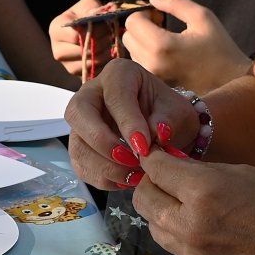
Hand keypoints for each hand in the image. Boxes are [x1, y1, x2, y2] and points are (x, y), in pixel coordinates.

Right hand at [49, 0, 107, 81]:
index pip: (76, 37)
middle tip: (111, 35)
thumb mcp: (88, 4)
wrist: (90, 29)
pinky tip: (109, 53)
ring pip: (91, 64)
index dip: (95, 31)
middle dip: (102, 43)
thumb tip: (95, 16)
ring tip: (110, 43)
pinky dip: (106, 64)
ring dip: (106, 53)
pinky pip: (96, 73)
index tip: (106, 25)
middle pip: (84, 52)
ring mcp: (68, 66)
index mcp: (56, 30)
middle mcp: (58, 51)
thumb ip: (91, 8)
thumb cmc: (87, 14)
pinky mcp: (79, 76)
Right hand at [64, 58, 194, 191]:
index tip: (144, 147)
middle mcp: (92, 94)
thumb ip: (167, 120)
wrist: (166, 131)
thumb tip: (155, 134)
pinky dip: (103, 178)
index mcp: (119, 74)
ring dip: (104, 166)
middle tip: (130, 160)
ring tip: (135, 176)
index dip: (127, 122)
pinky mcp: (81, 146)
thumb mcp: (178, 112)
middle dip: (102, 141)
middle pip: (78, 113)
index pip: (115, 95)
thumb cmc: (170, 115)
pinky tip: (127, 180)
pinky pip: (81, 166)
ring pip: (77, 144)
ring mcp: (82, 122)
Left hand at [121, 0, 251, 91]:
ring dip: (143, 43)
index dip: (145, 14)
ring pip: (132, 52)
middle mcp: (152, 63)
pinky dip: (147, 56)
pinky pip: (140, 65)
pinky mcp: (156, 86)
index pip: (132, 22)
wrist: (233, 84)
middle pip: (127, 37)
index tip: (160, 17)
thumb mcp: (202, 17)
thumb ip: (175, 2)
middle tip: (162, 28)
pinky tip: (166, 56)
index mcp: (162, 45)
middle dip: (141, 28)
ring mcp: (153, 78)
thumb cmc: (220, 48)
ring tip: (166, 43)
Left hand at [132, 145, 254, 254]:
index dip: (154, 158)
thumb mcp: (242, 173)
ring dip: (163, 213)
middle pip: (144, 201)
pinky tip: (208, 232)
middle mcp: (190, 227)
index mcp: (202, 193)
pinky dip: (183, 238)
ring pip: (155, 229)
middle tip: (166, 179)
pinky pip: (177, 252)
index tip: (156, 156)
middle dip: (151, 185)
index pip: (155, 169)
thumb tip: (170, 165)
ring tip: (187, 206)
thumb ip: (199, 171)